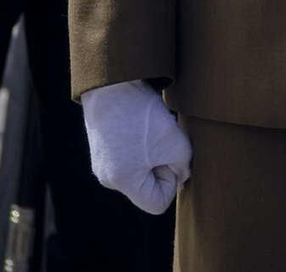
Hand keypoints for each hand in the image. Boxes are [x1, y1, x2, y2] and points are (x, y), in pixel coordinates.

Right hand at [82, 79, 191, 212]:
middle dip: (162, 164)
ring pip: (140, 169)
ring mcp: (102, 163)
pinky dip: (141, 143)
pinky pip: (129, 156)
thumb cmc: (142, 114)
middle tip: (162, 137)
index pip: (157, 203)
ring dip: (153, 151)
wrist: (112, 82)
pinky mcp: (102, 147)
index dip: (172, 182)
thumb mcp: (174, 142)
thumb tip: (181, 175)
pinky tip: (140, 122)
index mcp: (124, 182)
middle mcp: (109, 178)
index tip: (171, 156)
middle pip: (147, 186)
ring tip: (151, 127)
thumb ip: (183, 165)